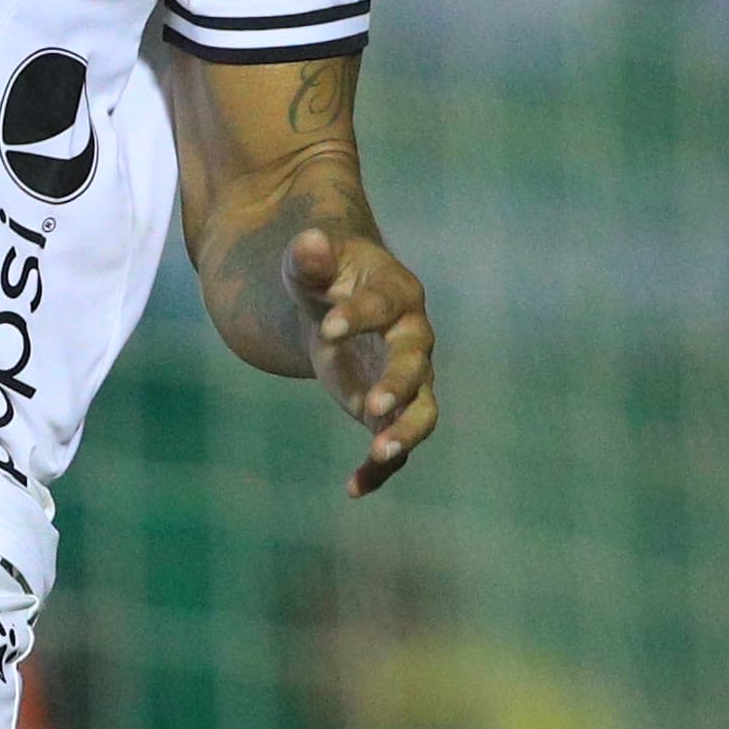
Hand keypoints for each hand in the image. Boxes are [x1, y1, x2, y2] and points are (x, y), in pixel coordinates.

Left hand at [289, 229, 436, 495]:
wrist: (332, 303)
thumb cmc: (322, 275)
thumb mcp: (307, 264)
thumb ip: (309, 258)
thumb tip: (309, 241)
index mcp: (397, 293)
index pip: (383, 307)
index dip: (357, 317)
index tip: (325, 330)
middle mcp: (412, 338)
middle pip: (415, 364)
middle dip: (397, 385)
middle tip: (371, 406)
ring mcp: (407, 378)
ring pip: (421, 411)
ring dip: (404, 433)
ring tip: (379, 454)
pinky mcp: (390, 410)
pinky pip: (393, 442)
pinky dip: (378, 468)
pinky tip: (353, 488)